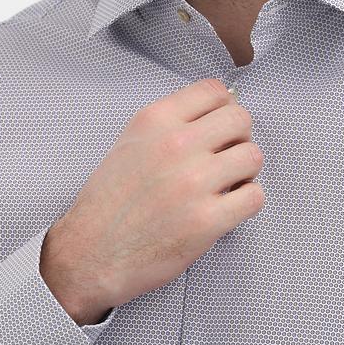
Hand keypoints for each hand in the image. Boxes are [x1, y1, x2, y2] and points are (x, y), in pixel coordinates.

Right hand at [39, 78, 263, 323]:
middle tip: (226, 157)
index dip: (225, 106)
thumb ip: (171, 122)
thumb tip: (223, 107)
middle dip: (239, 137)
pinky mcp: (206, 221)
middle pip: (240, 119)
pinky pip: (254, 196)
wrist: (88, 254)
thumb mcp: (131, 142)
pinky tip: (227, 207)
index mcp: (155, 120)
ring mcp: (193, 183)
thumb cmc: (110, 200)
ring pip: (253, 156)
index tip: (220, 125)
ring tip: (227, 184)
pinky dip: (246, 201)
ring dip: (245, 171)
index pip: (215, 90)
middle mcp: (175, 145)